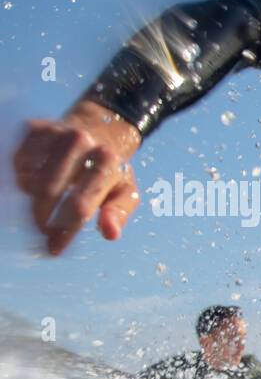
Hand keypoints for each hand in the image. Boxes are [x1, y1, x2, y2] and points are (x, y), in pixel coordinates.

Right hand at [13, 99, 142, 255]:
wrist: (97, 131)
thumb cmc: (110, 172)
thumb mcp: (125, 193)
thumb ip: (119, 213)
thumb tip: (111, 234)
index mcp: (107, 161)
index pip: (80, 207)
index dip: (63, 232)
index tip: (53, 250)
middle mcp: (80, 141)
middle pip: (48, 194)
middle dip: (42, 220)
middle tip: (44, 232)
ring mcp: (55, 132)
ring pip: (28, 179)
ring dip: (32, 199)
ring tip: (49, 202)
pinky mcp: (33, 128)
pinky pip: (17, 165)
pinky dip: (23, 181)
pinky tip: (38, 183)